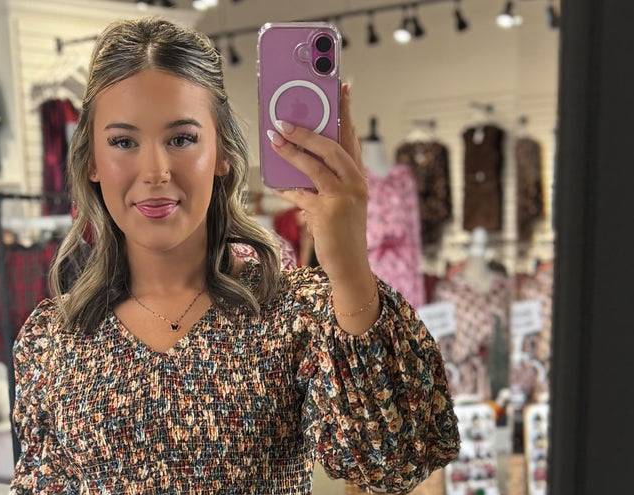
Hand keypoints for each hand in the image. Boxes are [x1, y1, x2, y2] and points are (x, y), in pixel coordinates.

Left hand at [267, 82, 371, 285]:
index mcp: (359, 177)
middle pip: (331, 146)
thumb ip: (325, 181)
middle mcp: (355, 183)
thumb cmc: (343, 235)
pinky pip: (301, 193)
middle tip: (284, 120)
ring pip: (314, 165)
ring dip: (291, 151)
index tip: (342, 87)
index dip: (346, 112)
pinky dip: (287, 188)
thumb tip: (296, 164)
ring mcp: (343, 197)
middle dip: (306, 131)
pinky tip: (276, 182)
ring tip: (274, 139)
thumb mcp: (341, 203)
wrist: (351, 267)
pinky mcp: (328, 212)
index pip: (352, 138)